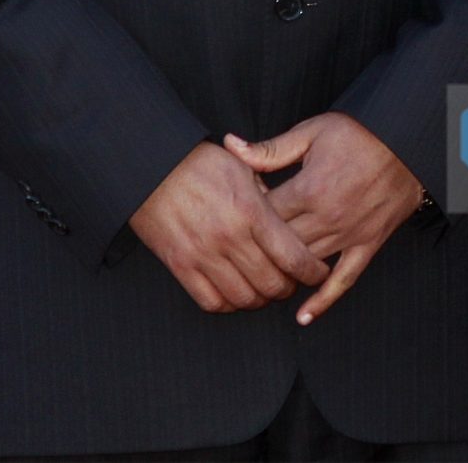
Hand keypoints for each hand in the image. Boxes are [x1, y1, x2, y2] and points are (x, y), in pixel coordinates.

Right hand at [128, 141, 329, 314]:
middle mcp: (230, 237)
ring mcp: (203, 255)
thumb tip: (285, 217)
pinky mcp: (180, 266)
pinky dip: (229, 304)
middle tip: (292, 282)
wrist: (150, 165)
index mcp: (251, 211)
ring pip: (245, 298)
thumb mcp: (242, 168)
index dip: (312, 271)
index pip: (293, 256)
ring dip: (261, 299)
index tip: (317, 272)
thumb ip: (268, 195)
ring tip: (265, 290)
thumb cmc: (199, 162)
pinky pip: (211, 302)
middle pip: (273, 283)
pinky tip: (236, 293)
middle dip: (289, 288)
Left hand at [226, 112, 423, 324]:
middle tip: (244, 247)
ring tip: (261, 279)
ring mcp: (349, 235)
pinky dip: (323, 300)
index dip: (246, 216)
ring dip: (283, 273)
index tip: (237, 213)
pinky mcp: (368, 244)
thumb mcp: (312, 132)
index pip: (264, 216)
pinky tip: (304, 316)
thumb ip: (271, 148)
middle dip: (260, 247)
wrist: (407, 141)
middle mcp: (327, 218)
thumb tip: (230, 146)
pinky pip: (344, 279)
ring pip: (305, 264)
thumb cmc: (359, 133)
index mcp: (309, 189)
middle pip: (280, 245)